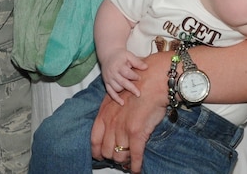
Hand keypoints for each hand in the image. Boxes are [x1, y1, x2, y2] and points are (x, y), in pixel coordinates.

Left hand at [91, 52, 169, 172]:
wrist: (153, 81)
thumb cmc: (137, 88)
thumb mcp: (116, 98)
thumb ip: (111, 115)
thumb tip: (112, 131)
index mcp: (104, 114)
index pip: (94, 140)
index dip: (97, 152)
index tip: (101, 156)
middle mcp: (111, 123)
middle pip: (106, 151)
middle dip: (113, 156)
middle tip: (121, 157)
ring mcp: (123, 129)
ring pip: (119, 156)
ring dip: (125, 161)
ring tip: (130, 160)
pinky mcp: (137, 133)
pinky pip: (135, 156)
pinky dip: (136, 166)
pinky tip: (137, 170)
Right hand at [100, 50, 147, 103]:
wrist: (108, 54)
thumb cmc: (120, 55)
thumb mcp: (129, 55)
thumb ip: (137, 61)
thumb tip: (146, 67)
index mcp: (118, 65)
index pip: (126, 73)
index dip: (133, 76)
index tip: (140, 78)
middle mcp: (112, 72)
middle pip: (122, 82)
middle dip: (131, 88)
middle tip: (139, 94)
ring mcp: (109, 78)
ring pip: (116, 88)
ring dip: (124, 91)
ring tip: (132, 91)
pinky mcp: (106, 82)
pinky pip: (110, 92)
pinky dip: (115, 98)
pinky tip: (122, 103)